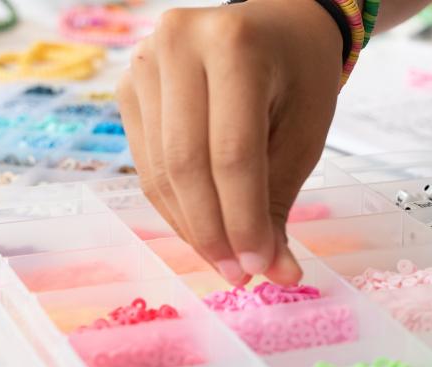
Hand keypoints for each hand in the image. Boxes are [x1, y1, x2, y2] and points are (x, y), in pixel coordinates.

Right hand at [116, 1, 344, 285]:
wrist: (278, 26)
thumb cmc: (299, 76)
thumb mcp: (305, 133)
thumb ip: (281, 201)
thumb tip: (273, 274)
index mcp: (234, 43)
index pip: (231, 151)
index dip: (244, 219)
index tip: (260, 267)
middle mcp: (178, 43)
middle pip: (187, 163)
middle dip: (214, 231)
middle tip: (239, 274)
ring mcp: (143, 61)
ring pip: (160, 170)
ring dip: (192, 227)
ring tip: (225, 260)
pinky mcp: (126, 86)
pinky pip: (147, 164)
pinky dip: (175, 206)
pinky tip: (203, 229)